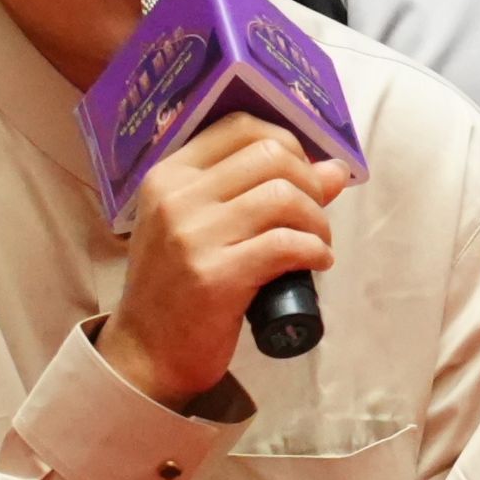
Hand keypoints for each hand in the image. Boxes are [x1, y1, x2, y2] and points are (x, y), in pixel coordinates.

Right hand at [95, 112, 346, 408]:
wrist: (146, 352)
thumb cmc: (180, 286)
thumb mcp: (205, 228)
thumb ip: (256, 192)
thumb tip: (333, 169)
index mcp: (169, 176)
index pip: (241, 127)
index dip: (288, 142)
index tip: (303, 174)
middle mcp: (176, 198)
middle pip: (271, 156)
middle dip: (310, 183)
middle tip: (313, 216)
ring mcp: (193, 236)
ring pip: (284, 197)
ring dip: (317, 221)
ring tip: (317, 243)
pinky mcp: (215, 276)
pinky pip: (287, 244)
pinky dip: (315, 251)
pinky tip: (317, 263)